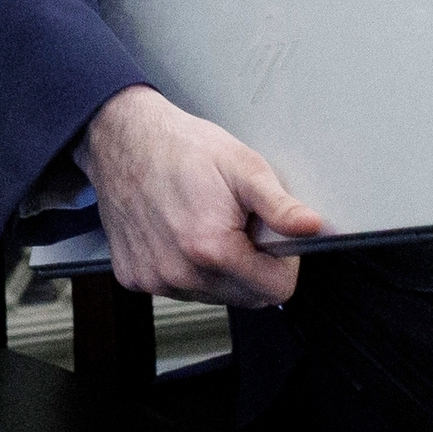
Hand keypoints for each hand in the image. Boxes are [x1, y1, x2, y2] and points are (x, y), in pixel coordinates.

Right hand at [76, 85, 322, 307]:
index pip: (277, 290)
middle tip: (232, 224)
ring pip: (212, 295)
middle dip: (249, 266)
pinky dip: (183, 267)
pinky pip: (177, 288)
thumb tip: (313, 228)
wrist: (119, 134)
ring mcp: (154, 277)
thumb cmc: (179, 147)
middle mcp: (179, 272)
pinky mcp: (133, 276)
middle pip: (246, 297)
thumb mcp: (242, 166)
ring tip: (200, 224)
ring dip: (216, 270)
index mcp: (211, 249)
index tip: (265, 236)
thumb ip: (280, 205)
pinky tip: (174, 233)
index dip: (281, 262)